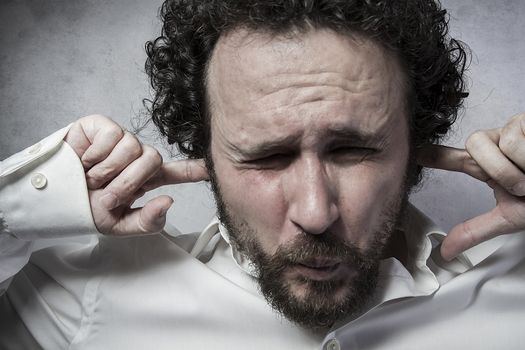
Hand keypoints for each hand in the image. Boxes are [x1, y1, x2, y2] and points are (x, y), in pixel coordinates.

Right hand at [64, 114, 208, 234]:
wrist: (50, 198)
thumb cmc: (82, 207)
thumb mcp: (116, 224)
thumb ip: (145, 221)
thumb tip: (169, 202)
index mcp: (144, 179)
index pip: (177, 172)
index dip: (195, 168)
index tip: (213, 166)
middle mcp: (136, 157)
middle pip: (154, 159)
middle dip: (128, 182)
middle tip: (105, 194)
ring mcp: (119, 140)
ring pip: (133, 148)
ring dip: (108, 172)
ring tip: (91, 179)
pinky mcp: (101, 126)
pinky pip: (112, 137)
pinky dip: (95, 157)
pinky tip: (83, 162)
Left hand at [417, 113, 524, 260]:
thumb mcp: (511, 216)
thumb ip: (476, 230)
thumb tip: (445, 251)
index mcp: (488, 165)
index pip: (454, 157)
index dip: (432, 153)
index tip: (412, 151)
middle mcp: (498, 143)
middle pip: (473, 146)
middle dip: (499, 171)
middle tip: (523, 185)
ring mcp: (515, 128)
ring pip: (500, 144)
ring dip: (521, 168)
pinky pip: (518, 138)